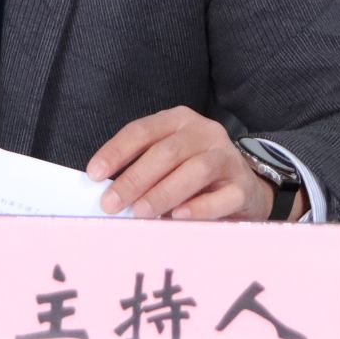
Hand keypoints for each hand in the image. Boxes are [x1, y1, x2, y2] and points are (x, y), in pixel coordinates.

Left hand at [86, 106, 283, 220]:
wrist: (245, 185)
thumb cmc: (195, 174)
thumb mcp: (169, 161)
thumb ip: (142, 168)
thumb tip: (108, 192)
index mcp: (179, 121)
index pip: (142, 131)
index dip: (116, 151)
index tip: (94, 174)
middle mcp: (204, 133)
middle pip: (167, 151)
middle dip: (135, 178)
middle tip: (111, 203)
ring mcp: (227, 158)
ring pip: (195, 170)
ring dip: (163, 192)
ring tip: (140, 212)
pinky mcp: (243, 186)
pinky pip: (222, 197)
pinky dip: (199, 207)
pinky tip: (178, 217)